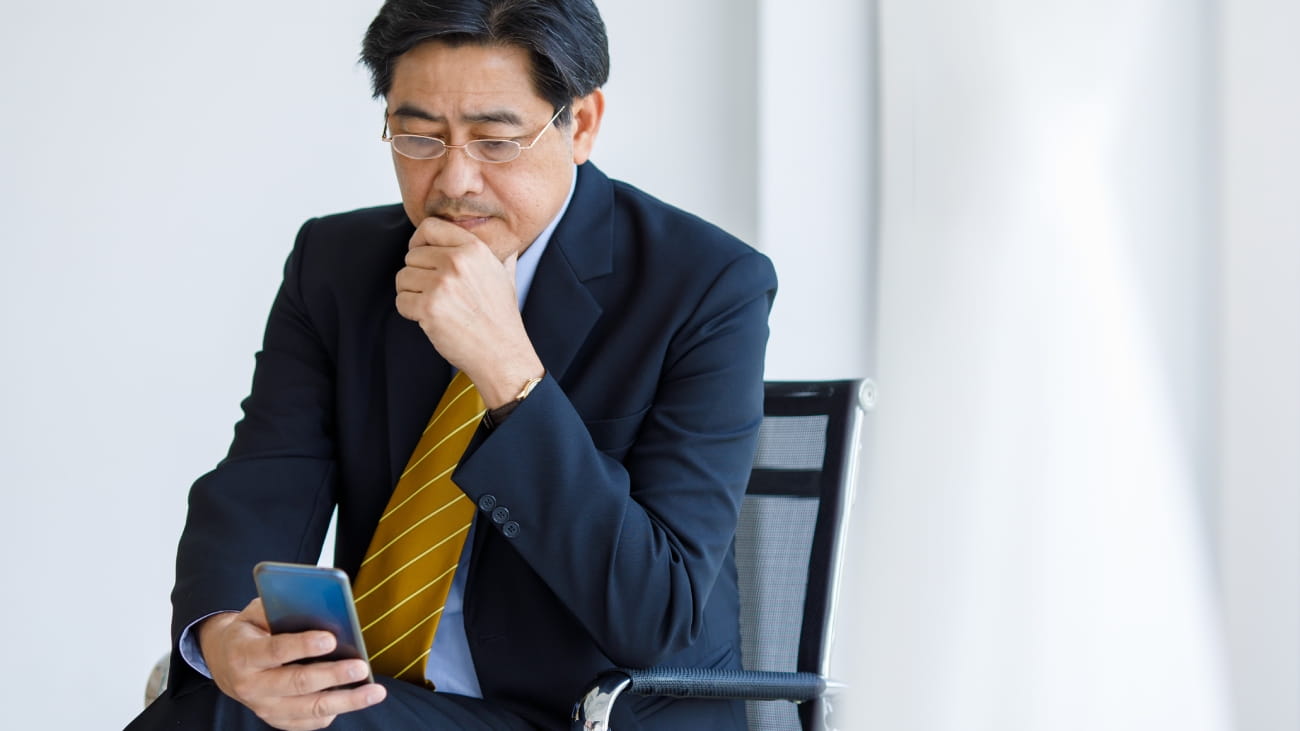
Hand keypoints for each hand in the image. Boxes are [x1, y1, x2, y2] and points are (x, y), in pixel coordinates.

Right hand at [197, 598, 385, 730]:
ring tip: (375, 691)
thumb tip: (322, 606)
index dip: (303, 645)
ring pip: (309, 709)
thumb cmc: (252, 630)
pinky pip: (309, 722)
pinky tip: (355, 699)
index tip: (332, 639)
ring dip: (346, 701)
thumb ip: (282, 608)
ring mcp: (264, 708)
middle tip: (361, 666)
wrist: (225, 662)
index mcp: (243, 654)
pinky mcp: (277, 720)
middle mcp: (252, 686)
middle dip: (333, 675)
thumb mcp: (257, 612)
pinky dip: (334, 711)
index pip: (275, 650)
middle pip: (297, 683)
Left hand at [395, 217, 544, 407]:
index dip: (419, 241)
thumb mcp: (505, 275)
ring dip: (412, 293)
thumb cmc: (501, 316)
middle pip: (412, 256)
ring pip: (403, 278)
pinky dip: (410, 312)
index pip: (429, 227)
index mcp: (474, 248)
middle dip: (418, 275)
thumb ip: (497, 252)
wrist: (502, 352)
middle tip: (435, 294)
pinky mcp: (428, 307)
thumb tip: (498, 239)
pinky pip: (401, 300)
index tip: (421, 256)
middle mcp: (457, 262)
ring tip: (434, 306)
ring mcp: (442, 284)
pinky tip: (430, 319)